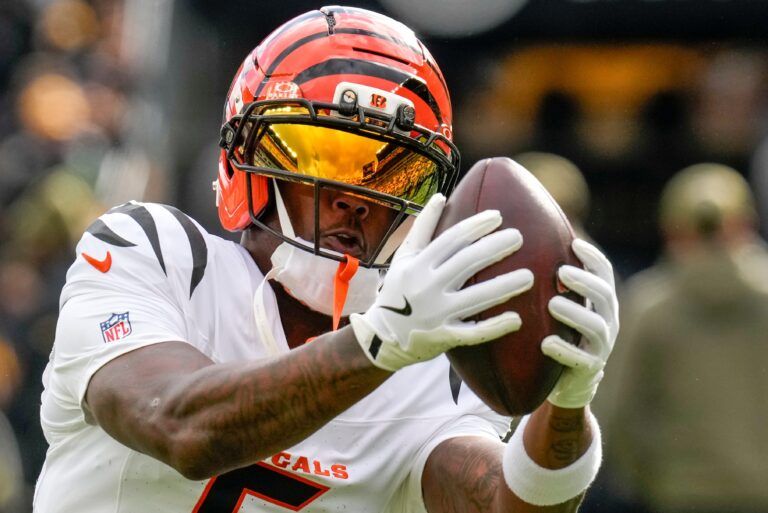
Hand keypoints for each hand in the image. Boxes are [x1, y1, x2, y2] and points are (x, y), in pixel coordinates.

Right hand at [350, 194, 533, 371]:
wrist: (382, 337)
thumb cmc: (398, 290)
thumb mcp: (404, 257)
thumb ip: (422, 227)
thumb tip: (440, 197)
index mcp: (417, 265)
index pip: (451, 240)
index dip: (476, 226)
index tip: (498, 216)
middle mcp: (426, 287)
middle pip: (466, 263)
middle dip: (495, 248)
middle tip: (519, 238)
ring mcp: (435, 314)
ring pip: (475, 298)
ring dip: (504, 286)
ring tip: (530, 277)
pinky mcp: (443, 337)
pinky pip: (473, 333)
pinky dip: (494, 327)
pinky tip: (516, 318)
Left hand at [542, 239, 618, 408]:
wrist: (567, 381)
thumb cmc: (560, 332)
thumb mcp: (560, 304)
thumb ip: (553, 282)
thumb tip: (526, 240)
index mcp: (602, 301)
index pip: (605, 273)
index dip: (592, 258)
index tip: (574, 244)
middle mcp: (608, 321)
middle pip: (604, 296)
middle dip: (585, 282)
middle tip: (561, 272)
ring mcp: (601, 346)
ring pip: (596, 327)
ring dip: (574, 314)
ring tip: (552, 304)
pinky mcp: (589, 369)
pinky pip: (581, 360)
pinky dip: (564, 350)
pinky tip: (546, 343)